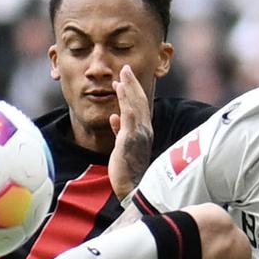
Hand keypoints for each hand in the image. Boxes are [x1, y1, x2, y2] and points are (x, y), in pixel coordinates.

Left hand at [107, 64, 153, 199]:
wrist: (132, 188)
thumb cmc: (128, 170)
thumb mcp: (123, 146)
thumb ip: (120, 130)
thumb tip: (114, 117)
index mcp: (144, 132)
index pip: (140, 107)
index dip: (134, 91)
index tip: (126, 79)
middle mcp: (145, 130)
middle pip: (140, 102)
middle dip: (132, 84)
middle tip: (126, 69)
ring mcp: (139, 134)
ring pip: (135, 106)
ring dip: (129, 88)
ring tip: (122, 74)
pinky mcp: (130, 139)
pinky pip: (129, 115)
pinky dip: (125, 100)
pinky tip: (119, 88)